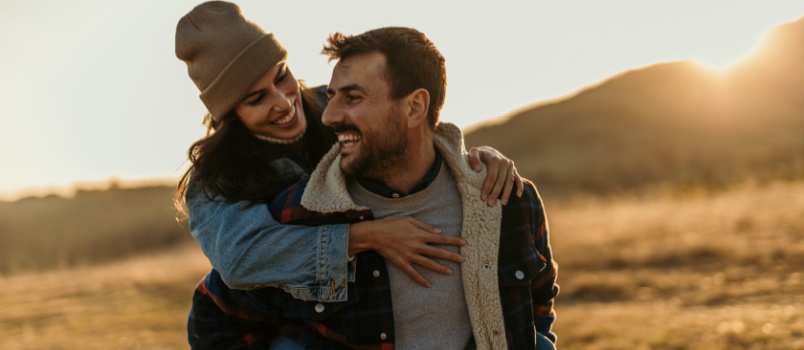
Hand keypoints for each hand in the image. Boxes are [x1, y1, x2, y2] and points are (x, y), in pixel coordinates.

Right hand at [348, 216, 464, 287]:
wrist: (375, 234)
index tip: (464, 243)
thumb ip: (424, 226)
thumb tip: (438, 232)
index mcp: (420, 234)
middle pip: (438, 252)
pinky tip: (428, 285)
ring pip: (428, 263)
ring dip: (440, 268)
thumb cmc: (391, 224)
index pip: (440, 239)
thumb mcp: (409, 219)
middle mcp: (417, 246)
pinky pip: (413, 273)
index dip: (453, 241)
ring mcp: (410, 255)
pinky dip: (420, 280)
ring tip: (450, 272)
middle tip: (463, 260)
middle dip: (451, 256)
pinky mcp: (402, 263)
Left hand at [468, 146, 523, 205]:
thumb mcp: (474, 153)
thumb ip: (474, 158)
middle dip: (495, 193)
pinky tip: (518, 196)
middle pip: (501, 181)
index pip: (492, 177)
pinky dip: (520, 187)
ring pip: (510, 182)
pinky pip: (518, 179)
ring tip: (502, 204)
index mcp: (495, 159)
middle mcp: (505, 162)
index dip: (488, 188)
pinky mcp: (514, 169)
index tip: (483, 198)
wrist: (489, 152)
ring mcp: (511, 166)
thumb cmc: (479, 155)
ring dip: (506, 194)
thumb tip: (478, 169)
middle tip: (490, 204)